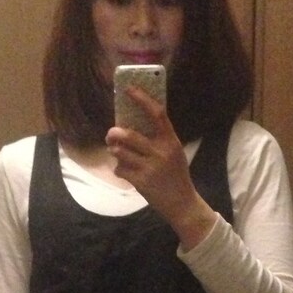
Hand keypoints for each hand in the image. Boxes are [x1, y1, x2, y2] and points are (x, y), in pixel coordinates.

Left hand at [106, 88, 217, 249]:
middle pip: (129, 135)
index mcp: (171, 141)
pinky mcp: (141, 182)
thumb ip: (158, 138)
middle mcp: (161, 152)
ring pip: (120, 152)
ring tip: (117, 153)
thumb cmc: (175, 174)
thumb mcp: (173, 152)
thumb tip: (132, 122)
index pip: (157, 113)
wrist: (181, 203)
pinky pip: (120, 169)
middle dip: (115, 133)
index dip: (141, 99)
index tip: (128, 89)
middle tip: (111, 134)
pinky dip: (119, 169)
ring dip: (115, 151)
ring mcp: (150, 168)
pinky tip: (125, 171)